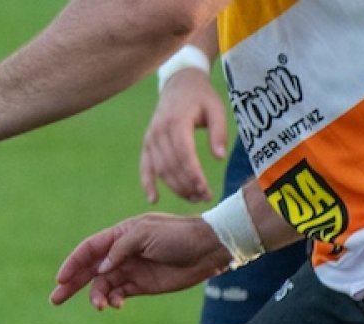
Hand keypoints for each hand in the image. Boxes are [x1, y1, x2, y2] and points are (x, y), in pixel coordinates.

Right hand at [50, 213, 231, 308]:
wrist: (208, 249)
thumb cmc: (178, 235)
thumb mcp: (145, 234)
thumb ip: (119, 250)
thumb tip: (100, 269)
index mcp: (119, 236)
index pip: (88, 250)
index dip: (72, 263)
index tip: (61, 279)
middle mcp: (120, 253)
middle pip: (89, 270)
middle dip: (71, 284)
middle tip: (55, 299)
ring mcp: (130, 270)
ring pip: (102, 285)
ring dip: (96, 296)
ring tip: (99, 306)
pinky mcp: (141, 285)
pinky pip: (118, 294)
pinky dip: (113, 300)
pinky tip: (115, 304)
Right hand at [139, 68, 227, 203]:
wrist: (179, 84)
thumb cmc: (202, 98)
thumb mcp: (216, 109)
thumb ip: (218, 132)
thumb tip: (218, 158)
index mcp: (177, 122)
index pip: (184, 155)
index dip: (194, 175)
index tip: (206, 190)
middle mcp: (160, 132)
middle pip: (172, 166)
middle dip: (188, 186)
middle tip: (204, 198)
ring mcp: (150, 139)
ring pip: (161, 170)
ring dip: (175, 188)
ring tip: (193, 198)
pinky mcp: (146, 144)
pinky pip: (145, 167)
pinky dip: (147, 184)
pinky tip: (154, 199)